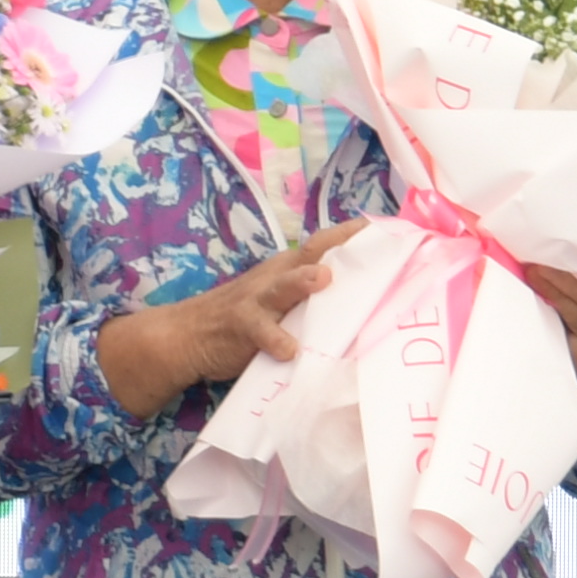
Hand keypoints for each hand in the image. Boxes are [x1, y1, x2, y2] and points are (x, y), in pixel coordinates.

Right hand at [93, 219, 364, 416]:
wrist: (186, 334)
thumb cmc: (246, 318)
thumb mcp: (280, 300)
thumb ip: (314, 298)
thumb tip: (366, 300)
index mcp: (290, 269)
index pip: (326, 245)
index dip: (355, 235)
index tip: (390, 228)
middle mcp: (276, 277)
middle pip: (310, 254)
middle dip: (337, 245)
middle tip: (369, 237)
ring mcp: (257, 299)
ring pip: (283, 287)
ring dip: (302, 282)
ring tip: (322, 279)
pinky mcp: (241, 325)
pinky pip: (260, 331)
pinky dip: (276, 339)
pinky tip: (289, 349)